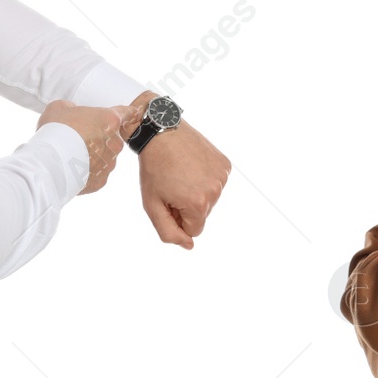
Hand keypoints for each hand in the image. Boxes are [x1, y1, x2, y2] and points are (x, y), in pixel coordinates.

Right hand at [37, 99, 144, 194]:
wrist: (49, 162)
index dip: (128, 112)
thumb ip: (73, 108)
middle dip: (98, 138)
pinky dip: (86, 172)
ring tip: (71, 157)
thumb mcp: (60, 107)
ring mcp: (110, 163)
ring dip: (92, 156)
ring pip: (104, 157)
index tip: (132, 113)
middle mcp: (115, 143)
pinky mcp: (101, 180)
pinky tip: (71, 169)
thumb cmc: (55, 130)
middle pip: (111, 138)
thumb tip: (72, 113)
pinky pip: (96, 173)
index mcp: (110, 120)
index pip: (127, 113)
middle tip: (78, 139)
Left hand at [129, 90, 229, 247]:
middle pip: (202, 214)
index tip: (167, 200)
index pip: (194, 230)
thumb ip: (168, 232)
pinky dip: (204, 178)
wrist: (161, 132)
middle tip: (172, 185)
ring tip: (181, 173)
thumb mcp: (152, 205)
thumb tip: (188, 245)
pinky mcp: (225, 164)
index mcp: (198, 204)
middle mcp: (215, 191)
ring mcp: (222, 176)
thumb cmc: (154, 168)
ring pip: (209, 199)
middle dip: (187, 206)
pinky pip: (215, 183)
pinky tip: (191, 165)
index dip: (177, 218)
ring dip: (196, 192)